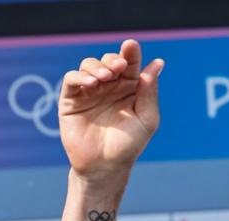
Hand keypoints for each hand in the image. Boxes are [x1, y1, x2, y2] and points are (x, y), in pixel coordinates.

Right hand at [58, 39, 163, 178]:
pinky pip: (72, 79)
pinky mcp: (71, 100)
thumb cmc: (129, 145)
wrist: (105, 167)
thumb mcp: (146, 118)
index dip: (131, 53)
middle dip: (114, 60)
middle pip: (109, 61)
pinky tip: (92, 82)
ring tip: (105, 77)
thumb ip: (149, 91)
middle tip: (119, 68)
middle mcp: (109, 87)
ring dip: (97, 65)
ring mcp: (89, 92)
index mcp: (129, 89)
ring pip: (89, 65)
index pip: (130, 64)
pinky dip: (80, 75)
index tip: (131, 46)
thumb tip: (158, 62)